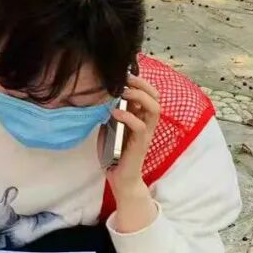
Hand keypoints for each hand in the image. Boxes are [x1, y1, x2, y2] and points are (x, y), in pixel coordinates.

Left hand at [105, 71, 160, 232]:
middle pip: (155, 96)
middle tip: (124, 78)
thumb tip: (97, 98)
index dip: (140, 81)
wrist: (120, 179)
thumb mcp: (108, 129)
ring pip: (154, 108)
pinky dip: (128, 116)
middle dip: (141, 84)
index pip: (149, 93)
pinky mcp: (140, 144)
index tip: (123, 73)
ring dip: (139, 96)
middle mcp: (147, 123)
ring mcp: (145, 133)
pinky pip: (140, 126)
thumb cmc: (114, 154)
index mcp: (141, 118)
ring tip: (123, 92)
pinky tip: (114, 112)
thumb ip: (107, 114)